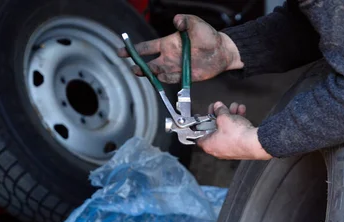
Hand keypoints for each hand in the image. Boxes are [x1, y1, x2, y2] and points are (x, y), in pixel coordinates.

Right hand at [116, 14, 242, 82]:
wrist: (221, 51)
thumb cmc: (207, 35)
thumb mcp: (195, 23)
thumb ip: (185, 21)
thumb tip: (177, 21)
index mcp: (167, 44)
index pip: (147, 47)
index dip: (134, 49)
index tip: (122, 51)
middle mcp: (169, 57)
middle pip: (150, 63)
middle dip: (140, 66)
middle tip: (133, 68)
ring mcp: (176, 67)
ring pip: (158, 73)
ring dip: (151, 75)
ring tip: (143, 73)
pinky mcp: (185, 76)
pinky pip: (172, 80)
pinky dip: (165, 80)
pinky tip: (160, 79)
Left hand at [197, 102, 271, 160]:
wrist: (254, 143)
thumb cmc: (237, 136)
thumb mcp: (223, 117)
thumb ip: (219, 110)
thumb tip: (218, 107)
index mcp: (209, 145)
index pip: (199, 135)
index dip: (202, 124)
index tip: (205, 117)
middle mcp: (218, 149)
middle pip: (216, 130)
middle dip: (221, 116)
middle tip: (222, 109)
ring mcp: (230, 149)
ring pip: (228, 130)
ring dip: (231, 117)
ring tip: (235, 108)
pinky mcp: (240, 148)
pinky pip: (236, 133)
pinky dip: (238, 123)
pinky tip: (242, 113)